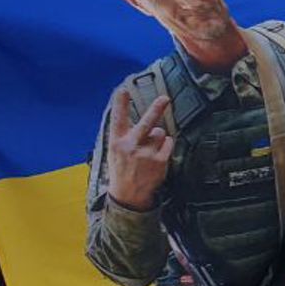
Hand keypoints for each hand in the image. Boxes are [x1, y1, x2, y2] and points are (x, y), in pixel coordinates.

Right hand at [107, 91, 174, 211]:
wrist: (128, 194)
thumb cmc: (122, 168)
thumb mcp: (116, 150)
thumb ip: (125, 135)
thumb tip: (136, 117)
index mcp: (117, 141)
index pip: (118, 119)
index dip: (120, 104)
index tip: (122, 90)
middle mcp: (131, 146)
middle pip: (147, 123)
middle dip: (156, 109)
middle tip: (165, 98)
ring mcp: (146, 154)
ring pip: (160, 132)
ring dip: (158, 137)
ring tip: (150, 149)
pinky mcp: (159, 161)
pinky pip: (168, 143)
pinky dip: (166, 146)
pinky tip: (157, 155)